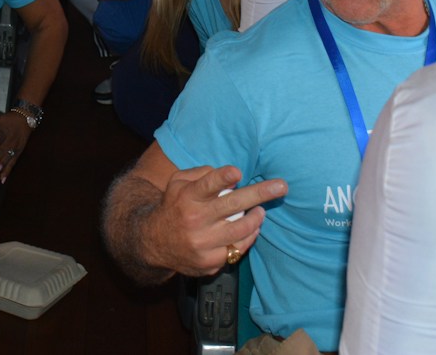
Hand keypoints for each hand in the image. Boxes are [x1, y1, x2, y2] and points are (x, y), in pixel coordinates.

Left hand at [0, 110, 31, 183]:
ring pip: (10, 159)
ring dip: (4, 168)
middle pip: (5, 149)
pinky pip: (13, 163)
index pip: (1, 137)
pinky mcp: (19, 152)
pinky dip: (8, 171)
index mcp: (7, 131)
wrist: (26, 119)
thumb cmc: (9, 119)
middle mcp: (13, 140)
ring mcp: (17, 148)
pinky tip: (3, 178)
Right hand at [147, 165, 283, 276]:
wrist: (154, 243)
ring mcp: (202, 243)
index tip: (237, 172)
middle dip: (259, 194)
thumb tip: (230, 175)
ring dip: (256, 218)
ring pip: (240, 230)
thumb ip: (201, 174)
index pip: (206, 186)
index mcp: (186, 197)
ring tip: (262, 209)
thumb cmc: (173, 206)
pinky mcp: (209, 262)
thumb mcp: (177, 183)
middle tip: (281, 186)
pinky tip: (252, 228)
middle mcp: (194, 221)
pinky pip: (237, 249)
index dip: (221, 178)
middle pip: (231, 206)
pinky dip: (248, 237)